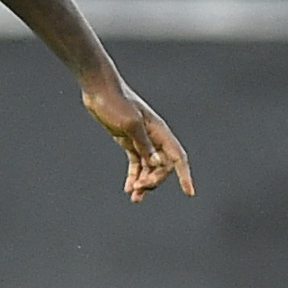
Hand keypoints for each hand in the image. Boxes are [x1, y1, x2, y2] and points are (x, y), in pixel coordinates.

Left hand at [81, 80, 194, 203]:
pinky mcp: (128, 141)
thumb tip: (157, 163)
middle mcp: (154, 137)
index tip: (189, 193)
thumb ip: (143, 144)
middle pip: (162, 166)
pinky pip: (136, 163)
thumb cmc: (116, 103)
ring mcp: (141, 140)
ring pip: (148, 167)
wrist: (98, 90)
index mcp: (159, 131)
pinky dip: (133, 176)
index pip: (177, 157)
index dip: (184, 175)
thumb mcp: (130, 124)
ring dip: (143, 182)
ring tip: (134, 197)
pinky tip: (128, 189)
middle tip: (139, 189)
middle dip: (154, 180)